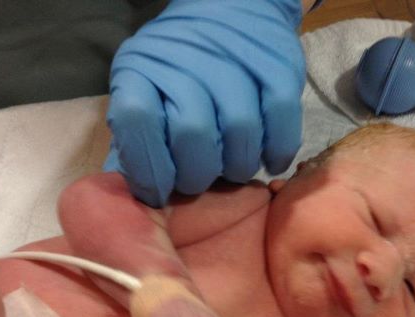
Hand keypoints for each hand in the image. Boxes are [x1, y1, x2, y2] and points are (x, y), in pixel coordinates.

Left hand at [104, 0, 306, 206]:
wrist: (229, 9)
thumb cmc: (180, 69)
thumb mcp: (145, 92)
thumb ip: (137, 142)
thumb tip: (133, 200)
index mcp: (142, 69)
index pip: (136, 121)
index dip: (148, 168)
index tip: (159, 192)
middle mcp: (186, 60)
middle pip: (194, 134)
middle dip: (197, 175)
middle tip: (200, 181)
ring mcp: (236, 61)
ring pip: (241, 132)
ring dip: (238, 168)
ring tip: (233, 169)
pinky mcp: (278, 67)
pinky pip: (281, 125)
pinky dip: (277, 152)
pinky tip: (269, 160)